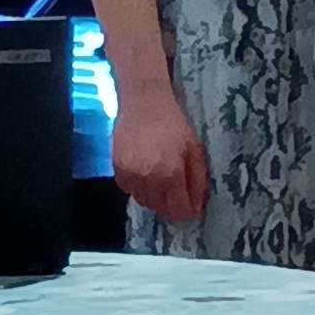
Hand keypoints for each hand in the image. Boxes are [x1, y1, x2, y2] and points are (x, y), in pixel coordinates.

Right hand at [111, 89, 208, 223]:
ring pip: (144, 202)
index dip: (188, 210)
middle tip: (177, 189)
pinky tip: (146, 174)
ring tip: (161, 180)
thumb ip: (197, 181)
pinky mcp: (117, 171)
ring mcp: (130, 177)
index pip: (178, 210)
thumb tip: (197, 206)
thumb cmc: (173, 124)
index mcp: (170, 175)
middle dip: (172, 205)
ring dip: (155, 198)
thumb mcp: (194, 150)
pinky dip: (139, 189)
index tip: (192, 204)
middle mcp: (148, 181)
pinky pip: (130, 191)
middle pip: (160, 209)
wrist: (143, 104)